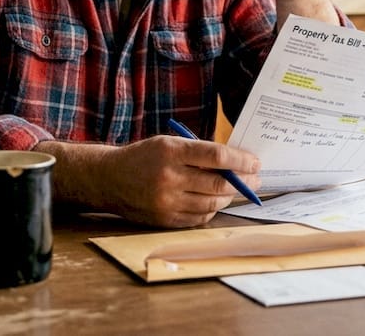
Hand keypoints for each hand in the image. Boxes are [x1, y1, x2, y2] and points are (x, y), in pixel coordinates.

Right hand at [38, 136, 260, 227]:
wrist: (109, 179)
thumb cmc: (144, 157)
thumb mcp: (168, 143)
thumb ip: (198, 152)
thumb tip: (236, 164)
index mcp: (170, 151)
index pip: (216, 156)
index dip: (241, 161)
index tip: (256, 162)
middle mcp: (168, 177)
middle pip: (217, 184)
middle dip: (242, 182)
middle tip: (255, 180)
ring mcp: (166, 201)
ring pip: (211, 204)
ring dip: (229, 198)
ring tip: (237, 191)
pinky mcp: (164, 220)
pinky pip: (199, 218)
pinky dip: (212, 211)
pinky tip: (217, 203)